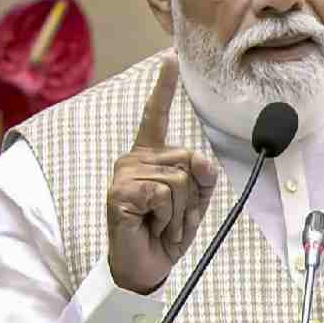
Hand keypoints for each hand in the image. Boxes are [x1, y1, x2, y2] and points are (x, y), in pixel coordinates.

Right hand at [106, 54, 217, 293]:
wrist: (144, 266)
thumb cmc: (165, 231)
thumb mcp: (194, 202)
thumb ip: (203, 177)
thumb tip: (202, 160)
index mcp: (151, 155)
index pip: (157, 114)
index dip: (164, 86)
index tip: (170, 56)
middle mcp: (135, 158)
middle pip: (189, 159)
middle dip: (194, 195)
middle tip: (173, 216)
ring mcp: (125, 173)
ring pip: (180, 180)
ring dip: (181, 211)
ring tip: (162, 223)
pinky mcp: (120, 192)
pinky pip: (164, 194)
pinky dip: (168, 217)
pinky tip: (151, 226)